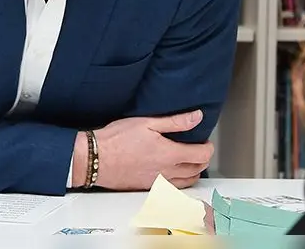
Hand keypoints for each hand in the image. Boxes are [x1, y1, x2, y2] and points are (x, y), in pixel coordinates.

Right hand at [90, 110, 212, 190]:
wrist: (96, 158)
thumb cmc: (117, 140)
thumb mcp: (147, 122)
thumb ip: (175, 121)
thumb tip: (196, 117)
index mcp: (170, 155)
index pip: (201, 155)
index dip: (207, 147)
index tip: (204, 141)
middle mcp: (167, 172)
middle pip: (197, 171)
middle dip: (202, 160)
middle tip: (198, 149)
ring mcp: (158, 183)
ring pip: (186, 182)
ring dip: (192, 172)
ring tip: (189, 162)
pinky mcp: (148, 188)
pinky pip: (172, 188)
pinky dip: (179, 181)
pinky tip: (171, 173)